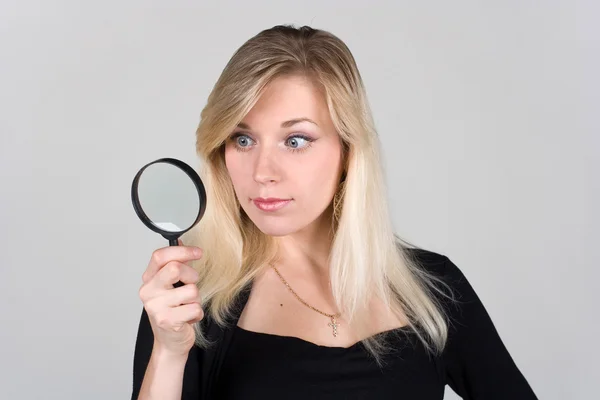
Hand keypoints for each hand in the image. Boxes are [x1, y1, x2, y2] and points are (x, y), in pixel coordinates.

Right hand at [138, 240, 203, 356]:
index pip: (160, 256)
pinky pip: (195, 308)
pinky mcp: (167, 321)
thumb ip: (174, 265)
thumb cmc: (172, 311)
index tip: (197, 253)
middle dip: (191, 275)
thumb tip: (181, 241)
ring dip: (196, 300)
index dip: (182, 250)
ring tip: (186, 307)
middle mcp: (148, 292)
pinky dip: (197, 314)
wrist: (169, 343)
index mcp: (149, 279)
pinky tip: (187, 318)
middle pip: (175, 268)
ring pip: (191, 291)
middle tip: (191, 285)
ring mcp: (156, 307)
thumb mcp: (170, 286)